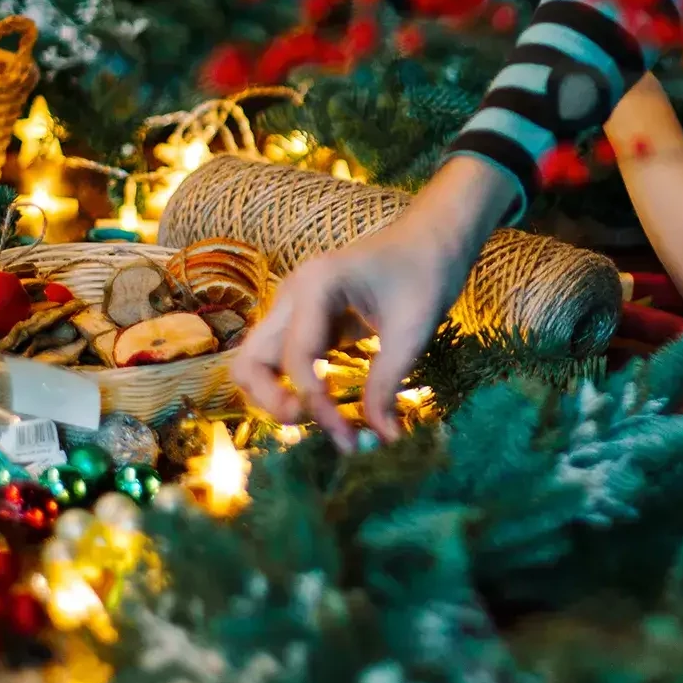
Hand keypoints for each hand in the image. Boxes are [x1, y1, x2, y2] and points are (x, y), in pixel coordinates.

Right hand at [232, 156, 516, 448]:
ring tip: (315, 420)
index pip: (296, 359)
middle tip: (310, 425)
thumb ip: (388, 386)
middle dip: (272, 402)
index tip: (350, 435)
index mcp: (316, 286)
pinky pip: (281, 362)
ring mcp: (292, 308)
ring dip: (275, 398)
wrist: (431, 242)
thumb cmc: (425, 275)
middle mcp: (291, 295)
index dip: (317, 403)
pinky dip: (293, 388)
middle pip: (250, 362)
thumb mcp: (412, 332)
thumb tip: (383, 439)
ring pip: (256, 364)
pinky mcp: (304, 322)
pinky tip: (327, 408)